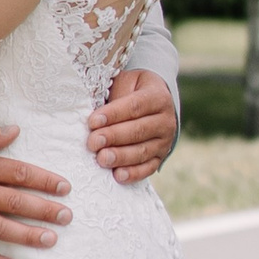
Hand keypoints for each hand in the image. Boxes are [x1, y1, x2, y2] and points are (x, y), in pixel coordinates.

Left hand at [87, 68, 176, 183]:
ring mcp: (165, 141)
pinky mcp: (160, 157)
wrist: (154, 104)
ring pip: (143, 151)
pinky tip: (118, 175)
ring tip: (102, 159)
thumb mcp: (127, 83)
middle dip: (114, 137)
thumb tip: (94, 112)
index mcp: (158, 97)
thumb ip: (115, 95)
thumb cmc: (132, 91)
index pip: (135, 106)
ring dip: (121, 157)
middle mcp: (165, 120)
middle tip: (93, 142)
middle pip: (138, 130)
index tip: (93, 121)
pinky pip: (148, 168)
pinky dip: (133, 173)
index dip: (113, 114)